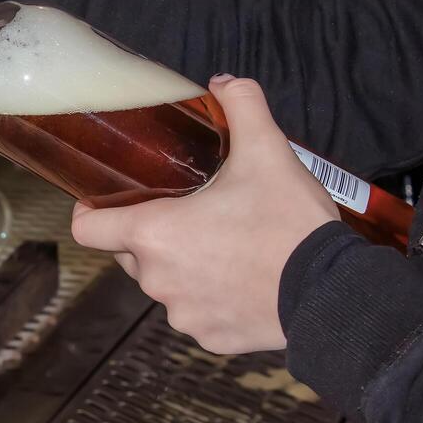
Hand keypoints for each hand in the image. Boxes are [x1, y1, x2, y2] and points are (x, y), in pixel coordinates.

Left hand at [70, 76, 339, 354]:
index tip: (108, 200)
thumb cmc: (291, 224)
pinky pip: (197, 312)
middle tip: (187, 213)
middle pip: (128, 253)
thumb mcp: (267, 152)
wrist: (335, 294)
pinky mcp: (210, 339)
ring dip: (182, 266)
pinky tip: (241, 278)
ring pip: (164, 284)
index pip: (87, 229)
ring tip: (221, 245)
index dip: (91, 212)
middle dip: (149, 234)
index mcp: (153, 235)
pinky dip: (211, 297)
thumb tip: (224, 83)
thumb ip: (242, 107)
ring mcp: (183, 313)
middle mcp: (157, 280)